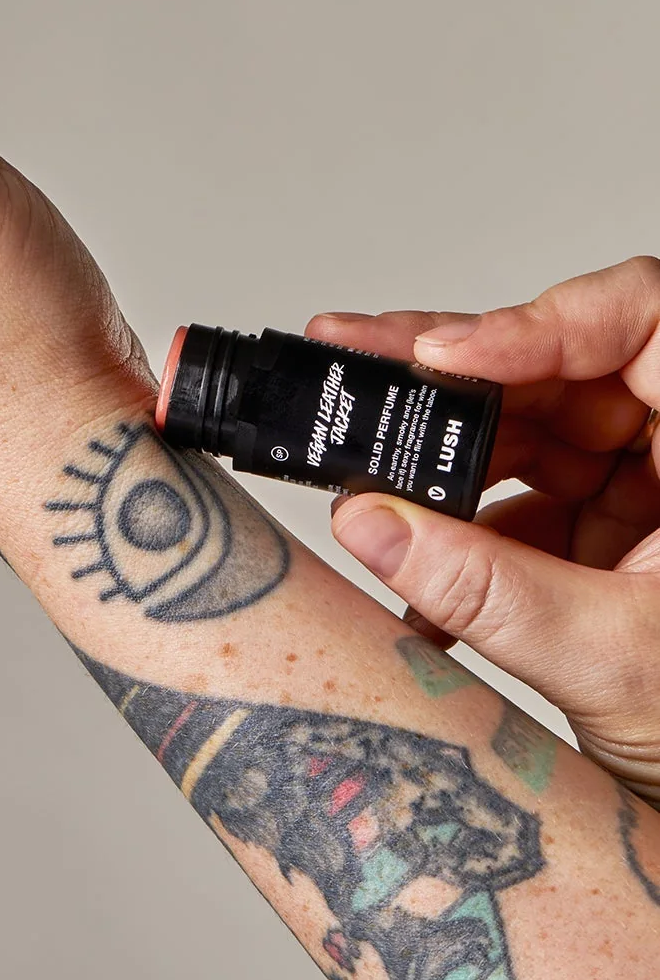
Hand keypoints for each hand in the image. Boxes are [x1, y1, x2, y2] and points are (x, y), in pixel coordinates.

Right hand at [311, 265, 659, 800]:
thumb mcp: (616, 661)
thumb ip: (489, 592)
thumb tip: (374, 526)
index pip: (638, 319)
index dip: (538, 318)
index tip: (447, 354)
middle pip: (557, 365)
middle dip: (449, 375)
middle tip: (349, 358)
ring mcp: (646, 488)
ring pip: (527, 427)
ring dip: (438, 458)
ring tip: (355, 467)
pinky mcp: (608, 536)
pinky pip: (517, 502)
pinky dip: (459, 536)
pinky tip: (412, 577)